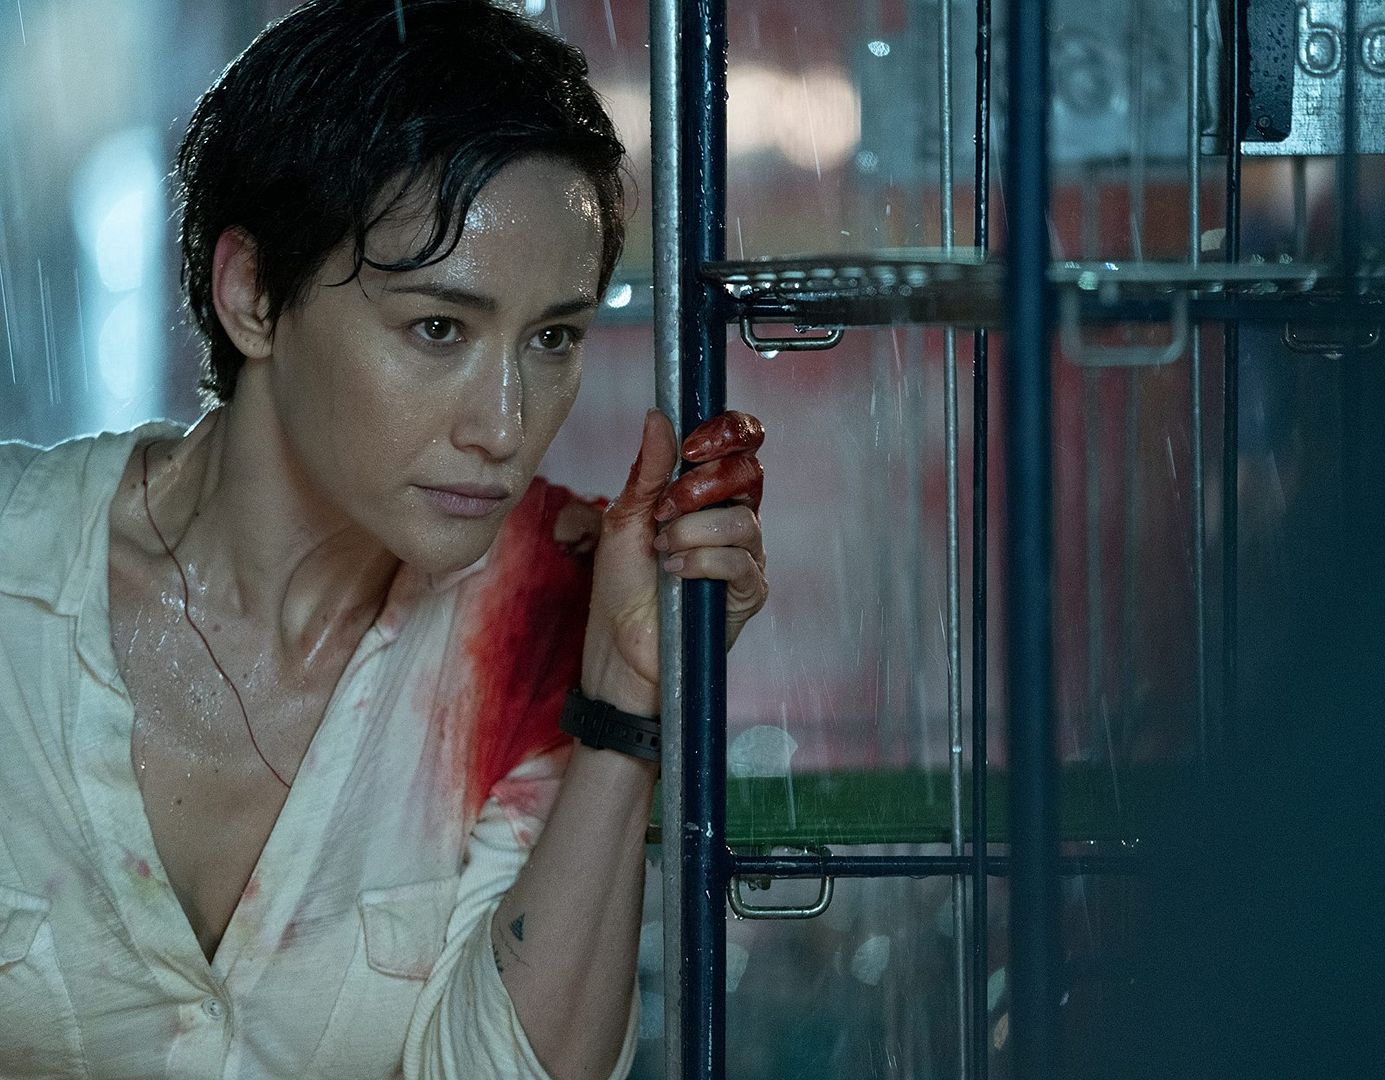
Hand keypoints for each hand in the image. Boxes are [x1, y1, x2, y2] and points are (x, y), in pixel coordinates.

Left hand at [581, 408, 767, 715]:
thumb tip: (658, 415)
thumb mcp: (625, 517)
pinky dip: (702, 562)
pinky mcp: (749, 592)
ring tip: (664, 551)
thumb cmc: (622, 583)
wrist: (620, 644)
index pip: (740, 444)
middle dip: (701, 487)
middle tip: (665, 510)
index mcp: (708, 492)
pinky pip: (740, 562)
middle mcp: (734, 517)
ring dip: (694, 532)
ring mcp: (746, 554)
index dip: (726, 433)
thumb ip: (647, 469)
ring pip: (744, 521)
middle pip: (748, 474)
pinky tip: (676, 573)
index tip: (690, 446)